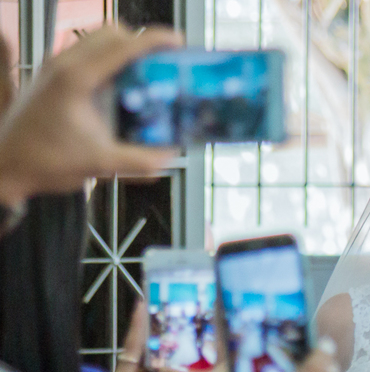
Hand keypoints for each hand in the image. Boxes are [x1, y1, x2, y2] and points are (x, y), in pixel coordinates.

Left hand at [0, 25, 181, 206]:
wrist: (8, 165)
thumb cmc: (44, 162)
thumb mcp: (101, 164)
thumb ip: (141, 159)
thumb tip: (169, 154)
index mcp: (77, 79)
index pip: (123, 46)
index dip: (156, 41)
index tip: (179, 44)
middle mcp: (63, 65)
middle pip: (112, 33)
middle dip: (142, 43)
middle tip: (165, 62)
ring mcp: (54, 67)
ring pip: (97, 40)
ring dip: (125, 49)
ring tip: (146, 73)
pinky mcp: (51, 75)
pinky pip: (86, 54)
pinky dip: (109, 60)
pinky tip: (120, 86)